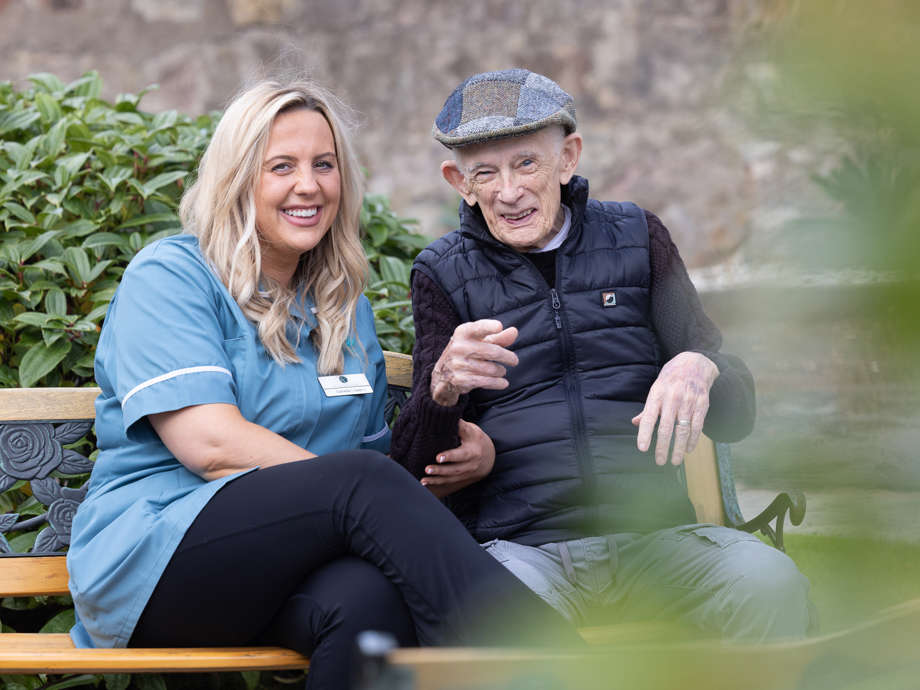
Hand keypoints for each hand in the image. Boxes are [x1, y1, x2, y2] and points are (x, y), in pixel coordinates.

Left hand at [421, 419, 494, 496]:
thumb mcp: (470, 429)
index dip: (450, 456)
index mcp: (473, 449)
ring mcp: (467, 472)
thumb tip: (445, 413)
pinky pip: (449, 482)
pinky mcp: (461, 478)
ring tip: (424, 478)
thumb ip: (459, 425)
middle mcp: (471, 463)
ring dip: (436, 479)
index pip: (462, 454)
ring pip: (451, 477)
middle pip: (455, 469)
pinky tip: (425, 482)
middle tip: (427, 469)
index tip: (439, 457)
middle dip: (441, 470)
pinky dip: (437, 483)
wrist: (488, 456)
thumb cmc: (475, 438)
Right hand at [430, 319, 518, 406]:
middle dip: (508, 357)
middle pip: (493, 351)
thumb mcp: (479, 342)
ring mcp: (458, 364)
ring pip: (492, 369)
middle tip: (514, 361)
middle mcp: (459, 347)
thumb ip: (498, 337)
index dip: (488, 327)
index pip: (478, 328)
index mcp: (463, 333)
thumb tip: (514, 332)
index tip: (499, 326)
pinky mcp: (460, 380)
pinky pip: (486, 381)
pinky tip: (503, 383)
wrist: (443, 374)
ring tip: (501, 371)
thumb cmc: (467, 352)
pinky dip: (498, 383)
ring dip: (501, 371)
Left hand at [632, 352, 718, 466]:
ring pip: (683, 430)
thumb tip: (635, 423)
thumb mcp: (656, 388)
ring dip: (679, 448)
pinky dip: (693, 440)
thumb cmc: (671, 378)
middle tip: (659, 462)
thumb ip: (648, 407)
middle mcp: (672, 398)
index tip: (642, 449)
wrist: (695, 363)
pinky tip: (689, 449)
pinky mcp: (702, 404)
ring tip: (675, 461)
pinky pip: (697, 426)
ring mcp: (688, 401)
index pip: (648, 417)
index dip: (645, 434)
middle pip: (666, 427)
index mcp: (657, 393)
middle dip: (662, 447)